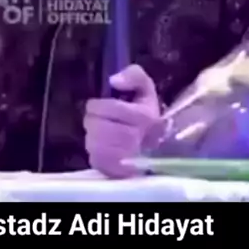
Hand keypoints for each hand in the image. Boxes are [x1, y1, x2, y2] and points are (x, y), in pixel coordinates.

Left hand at [83, 64, 160, 178]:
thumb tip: (114, 80)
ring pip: (94, 143)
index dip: (97, 105)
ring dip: (93, 136)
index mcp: (144, 116)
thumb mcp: (144, 88)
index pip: (108, 108)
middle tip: (98, 120)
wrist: (155, 146)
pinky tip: (104, 148)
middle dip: (92, 120)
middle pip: (97, 126)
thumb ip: (133, 75)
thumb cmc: (143, 112)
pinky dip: (95, 152)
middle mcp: (137, 138)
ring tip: (101, 134)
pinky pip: (96, 160)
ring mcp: (129, 158)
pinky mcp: (120, 172)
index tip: (99, 106)